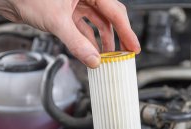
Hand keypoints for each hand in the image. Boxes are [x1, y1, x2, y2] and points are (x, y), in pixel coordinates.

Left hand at [2, 0, 140, 67]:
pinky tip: (91, 51)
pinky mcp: (66, 12)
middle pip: (108, 17)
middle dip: (117, 37)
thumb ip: (77, 43)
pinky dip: (87, 40)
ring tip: (108, 57)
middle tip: (125, 54)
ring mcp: (75, 3)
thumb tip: (93, 60)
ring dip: (102, 41)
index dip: (127, 32)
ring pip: (96, 23)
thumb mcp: (57, 22)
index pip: (115, 12)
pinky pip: (83, 27)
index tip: (133, 47)